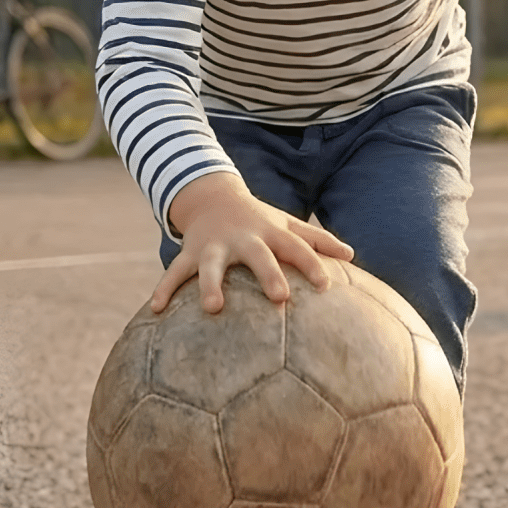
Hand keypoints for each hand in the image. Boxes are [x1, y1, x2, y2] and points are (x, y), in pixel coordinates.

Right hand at [153, 172, 353, 314]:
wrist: (212, 196)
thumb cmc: (258, 219)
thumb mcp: (287, 224)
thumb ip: (317, 240)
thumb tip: (352, 255)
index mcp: (269, 234)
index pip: (296, 248)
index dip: (311, 264)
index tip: (326, 286)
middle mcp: (243, 239)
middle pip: (258, 256)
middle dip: (268, 274)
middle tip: (280, 298)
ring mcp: (214, 246)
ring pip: (211, 266)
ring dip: (210, 285)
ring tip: (212, 307)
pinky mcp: (190, 253)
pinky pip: (174, 272)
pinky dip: (164, 289)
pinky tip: (155, 311)